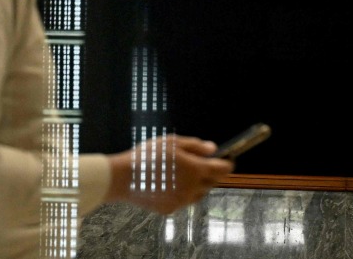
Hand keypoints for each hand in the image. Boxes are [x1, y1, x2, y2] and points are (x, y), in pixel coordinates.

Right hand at [106, 134, 233, 214]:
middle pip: (212, 182)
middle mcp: (192, 188)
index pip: (222, 169)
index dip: (227, 163)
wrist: (124, 178)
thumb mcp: (172, 143)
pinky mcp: (171, 209)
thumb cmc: (147, 156)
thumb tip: (213, 149)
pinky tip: (168, 184)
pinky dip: (181, 193)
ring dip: (197, 184)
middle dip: (211, 173)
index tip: (227, 160)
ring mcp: (182, 201)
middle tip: (200, 164)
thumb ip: (195, 146)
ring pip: (199, 193)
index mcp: (195, 170)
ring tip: (181, 173)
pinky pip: (183, 201)